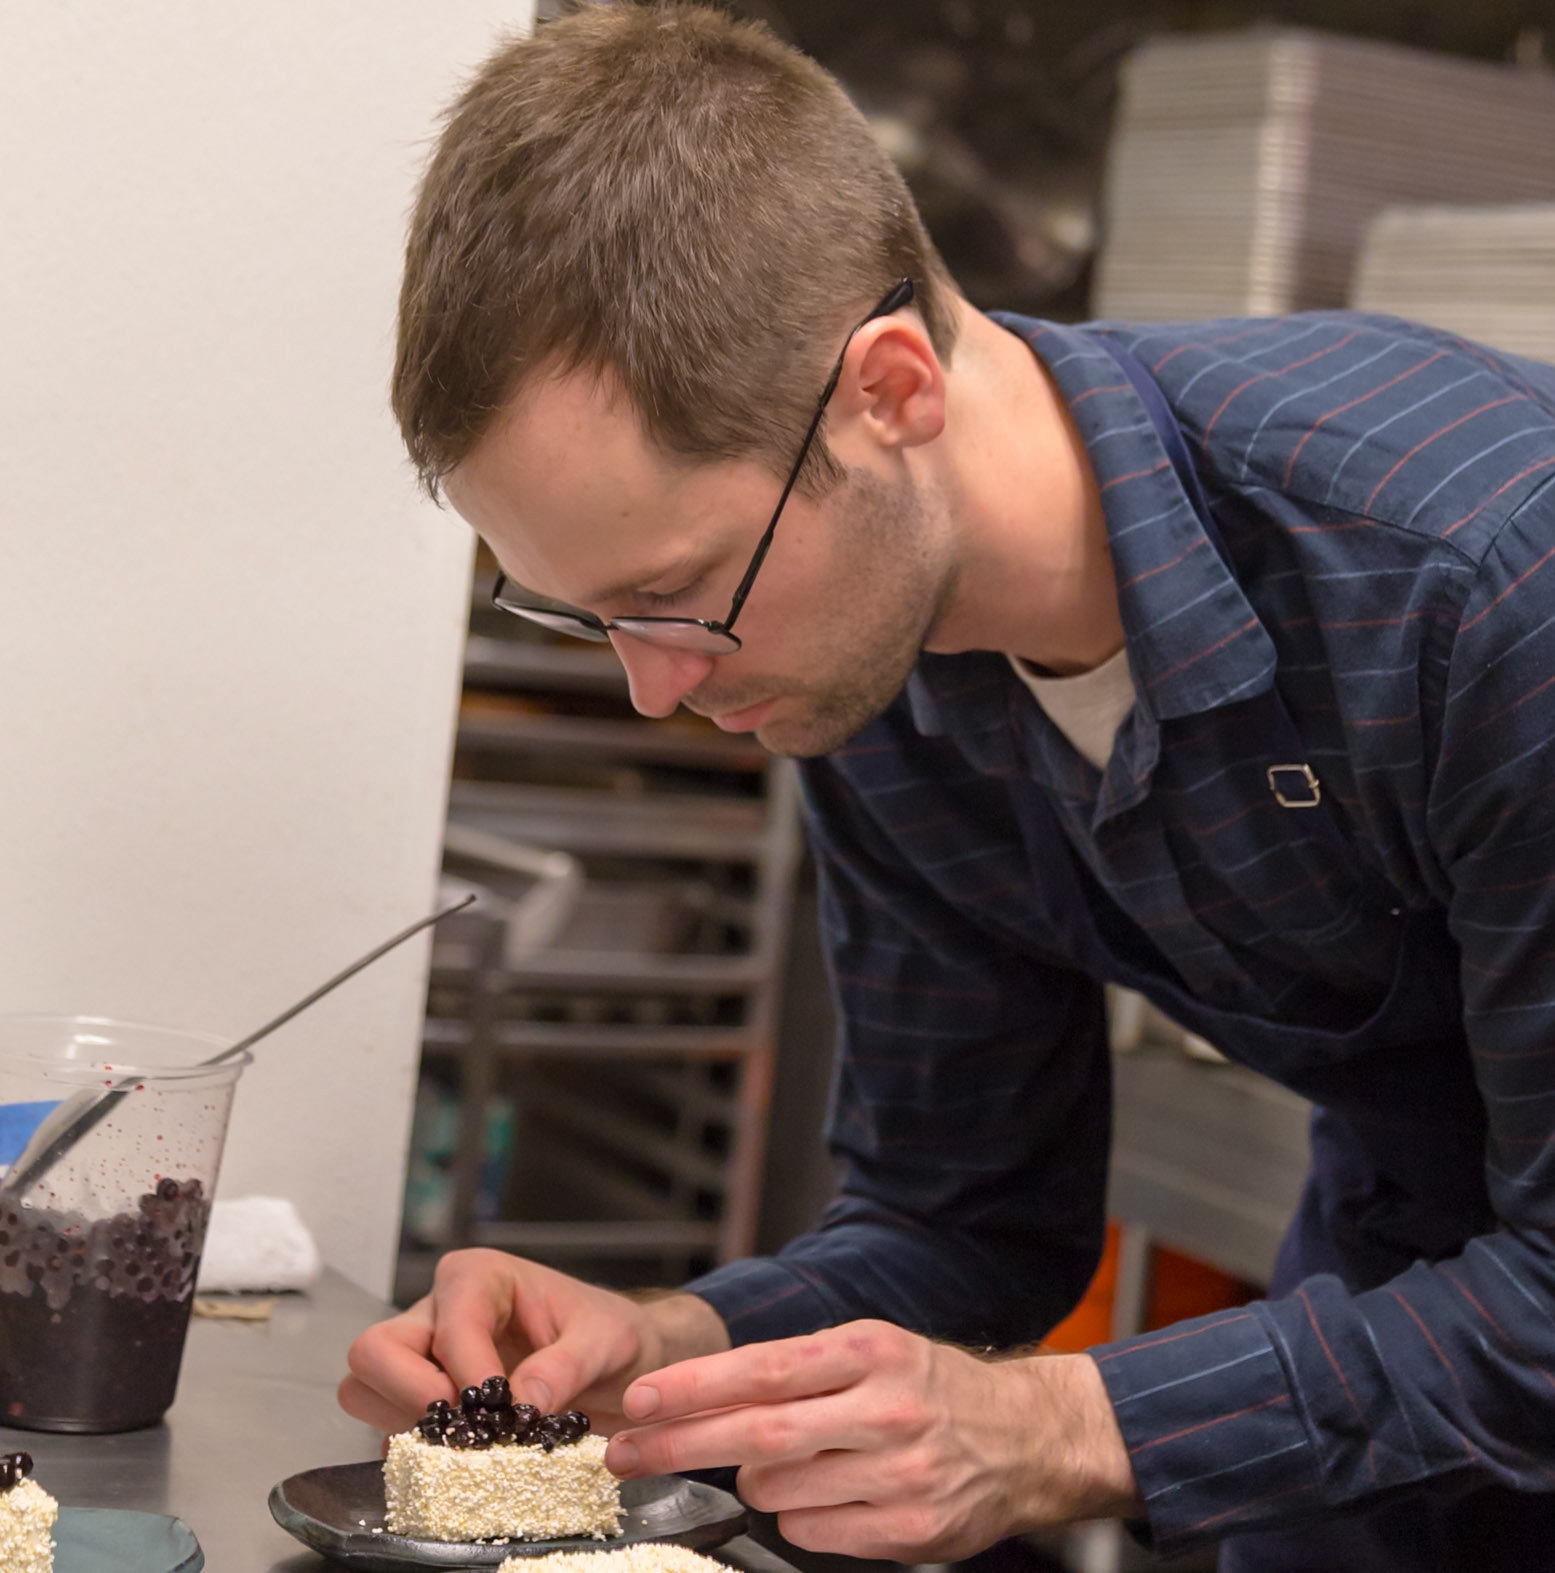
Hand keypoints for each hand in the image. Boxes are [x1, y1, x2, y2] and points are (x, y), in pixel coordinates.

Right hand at [337, 1247, 727, 1434]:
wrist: (618, 1361)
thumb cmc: (608, 1334)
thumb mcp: (606, 1341)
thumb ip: (567, 1365)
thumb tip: (523, 1403)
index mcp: (479, 1278)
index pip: (449, 1322)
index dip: (467, 1370)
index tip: (502, 1410)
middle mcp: (438, 1311)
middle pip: (374, 1350)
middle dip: (409, 1395)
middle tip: (466, 1427)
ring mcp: (423, 1358)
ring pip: (365, 1388)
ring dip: (405, 1425)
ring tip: (469, 1441)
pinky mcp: (423, 1401)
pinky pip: (388, 1428)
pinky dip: (416, 1452)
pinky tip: (465, 1459)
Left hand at [605, 1320, 1138, 1561]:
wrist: (1026, 1437)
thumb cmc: (932, 1388)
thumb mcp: (874, 1350)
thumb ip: (801, 1371)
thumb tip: (711, 1396)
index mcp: (870, 1351)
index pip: (762, 1368)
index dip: (694, 1386)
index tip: (641, 1398)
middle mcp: (884, 1409)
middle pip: (758, 1432)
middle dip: (679, 1443)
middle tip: (626, 1451)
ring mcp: (899, 1473)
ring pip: (779, 1490)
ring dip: (753, 1482)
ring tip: (772, 1466)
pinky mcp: (911, 1530)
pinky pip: (815, 1533)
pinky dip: (798, 1518)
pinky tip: (820, 1497)